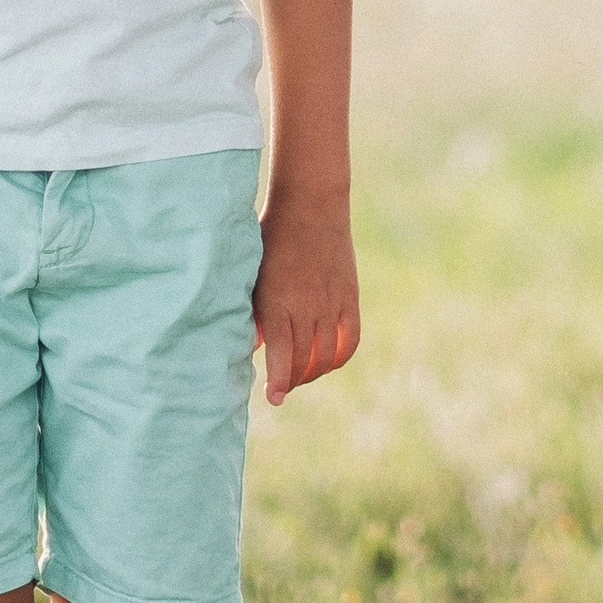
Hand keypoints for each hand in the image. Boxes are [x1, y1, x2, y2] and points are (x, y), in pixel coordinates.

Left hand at [255, 194, 359, 403]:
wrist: (310, 203)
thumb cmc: (271, 236)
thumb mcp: (254, 274)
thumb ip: (252, 312)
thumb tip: (251, 346)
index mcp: (277, 302)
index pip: (281, 357)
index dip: (279, 383)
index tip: (273, 398)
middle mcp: (307, 307)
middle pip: (304, 362)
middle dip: (292, 381)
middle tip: (281, 386)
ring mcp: (332, 303)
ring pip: (327, 356)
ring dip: (314, 373)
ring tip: (301, 375)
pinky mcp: (350, 297)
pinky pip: (350, 340)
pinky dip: (340, 357)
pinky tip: (327, 361)